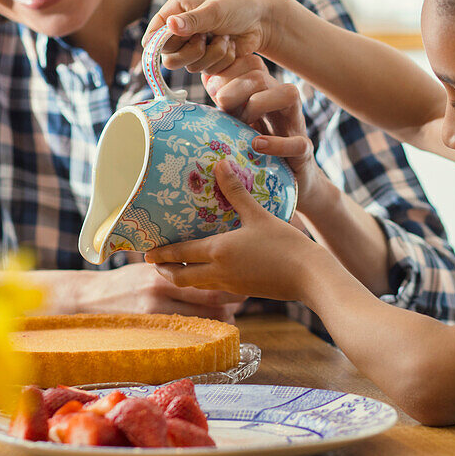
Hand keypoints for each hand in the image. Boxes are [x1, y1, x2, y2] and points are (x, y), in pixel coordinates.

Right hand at [0, 263, 246, 322]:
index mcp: (163, 268)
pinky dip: (202, 331)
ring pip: (202, 317)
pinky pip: (185, 331)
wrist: (91, 300)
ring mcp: (156, 309)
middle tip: (246, 297)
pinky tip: (212, 332)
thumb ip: (173, 266)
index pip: (204, 273)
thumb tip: (206, 260)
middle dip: (232, 299)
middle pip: (210, 296)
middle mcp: (161, 286)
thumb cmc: (125, 281)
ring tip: (232, 316)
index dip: (229, 278)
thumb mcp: (148, 266)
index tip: (244, 278)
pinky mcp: (150, 326)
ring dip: (221, 318)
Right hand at [142, 0, 289, 74]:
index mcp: (174, 13)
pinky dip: (222, 60)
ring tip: (225, 37)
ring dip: (212, 54)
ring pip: (189, 67)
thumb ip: (193, 20)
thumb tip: (170, 25)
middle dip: (191, 52)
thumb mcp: (215, 10)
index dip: (159, 45)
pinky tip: (230, 44)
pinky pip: (207, 71)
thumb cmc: (238, 5)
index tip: (174, 44)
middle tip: (205, 38)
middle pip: (168, 59)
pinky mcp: (207, 61)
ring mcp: (192, 48)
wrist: (262, 20)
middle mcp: (179, 32)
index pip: (152, 37)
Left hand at [145, 160, 321, 301]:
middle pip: (182, 277)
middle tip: (154, 263)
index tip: (145, 253)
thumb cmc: (284, 244)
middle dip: (165, 271)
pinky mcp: (245, 291)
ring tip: (176, 268)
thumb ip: (236, 191)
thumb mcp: (258, 214)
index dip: (161, 254)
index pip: (180, 254)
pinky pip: (215, 288)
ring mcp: (231, 286)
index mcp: (218, 252)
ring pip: (197, 285)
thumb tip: (221, 164)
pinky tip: (209, 272)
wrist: (310, 276)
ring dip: (183, 277)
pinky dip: (203, 281)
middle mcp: (219, 273)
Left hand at [202, 54, 327, 210]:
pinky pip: (298, 142)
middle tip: (222, 107)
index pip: (248, 63)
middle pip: (260, 74)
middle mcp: (280, 100)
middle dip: (236, 88)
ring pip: (288, 94)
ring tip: (243, 122)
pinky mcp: (303, 151)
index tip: (213, 91)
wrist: (289, 181)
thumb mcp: (233, 122)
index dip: (226, 72)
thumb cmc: (254, 147)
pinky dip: (276, 143)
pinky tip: (257, 144)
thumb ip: (218, 103)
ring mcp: (295, 124)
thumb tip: (194, 81)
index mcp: (263, 90)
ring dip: (258, 104)